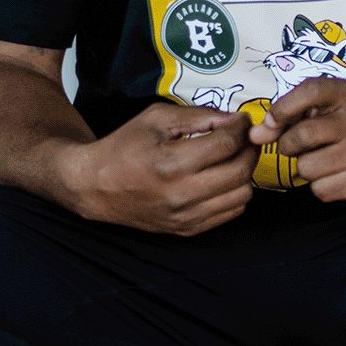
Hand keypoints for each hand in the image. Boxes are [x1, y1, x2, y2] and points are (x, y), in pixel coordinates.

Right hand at [56, 102, 253, 234]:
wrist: (95, 186)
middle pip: (240, 171)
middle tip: (245, 137)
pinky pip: (231, 212)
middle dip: (250, 148)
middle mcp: (180, 194)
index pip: (227, 145)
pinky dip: (235, 193)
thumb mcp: (156, 119)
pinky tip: (223, 178)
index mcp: (170, 163)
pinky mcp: (188, 229)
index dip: (242, 128)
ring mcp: (185, 216)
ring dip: (245, 172)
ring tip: (233, 157)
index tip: (243, 120)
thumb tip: (234, 119)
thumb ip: (199, 116)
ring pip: (242, 194)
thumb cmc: (124, 148)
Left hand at [251, 75, 345, 208]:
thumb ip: (283, 120)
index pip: (311, 90)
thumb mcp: (317, 114)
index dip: (283, 107)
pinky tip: (335, 176)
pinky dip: (320, 187)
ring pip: (307, 167)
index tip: (271, 122)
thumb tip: (255, 136)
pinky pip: (320, 189)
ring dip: (305, 169)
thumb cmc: (340, 133)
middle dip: (288, 146)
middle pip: (302, 135)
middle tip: (298, 148)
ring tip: (323, 161)